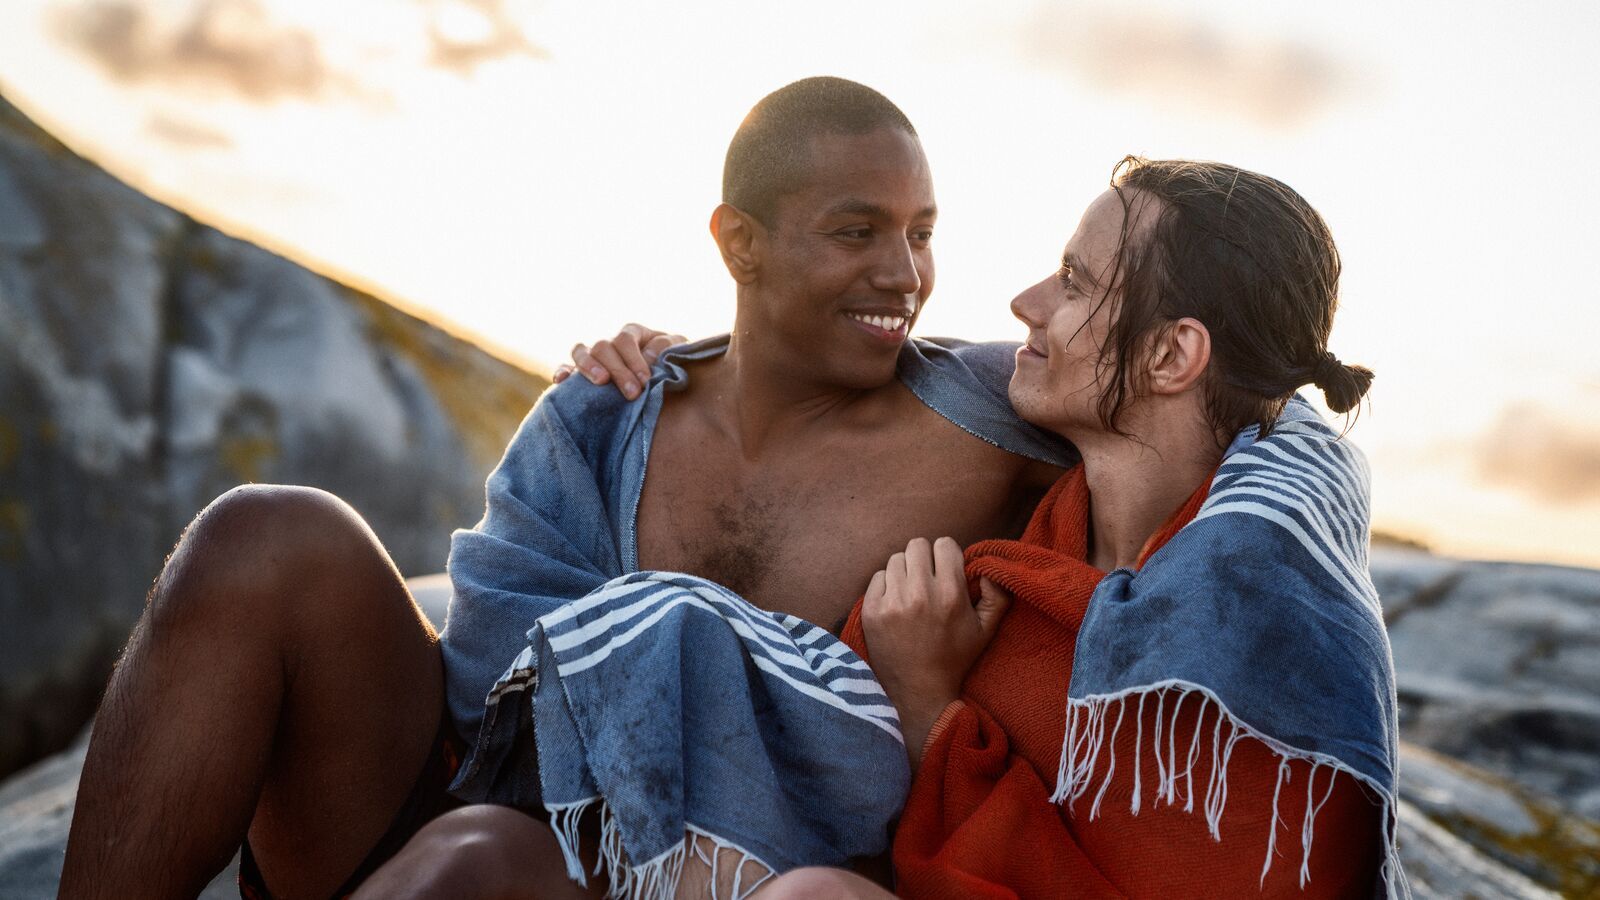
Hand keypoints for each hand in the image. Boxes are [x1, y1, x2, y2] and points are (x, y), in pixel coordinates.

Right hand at [551, 323, 687, 399]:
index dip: (634, 359)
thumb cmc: (672, 364)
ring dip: (589, 366)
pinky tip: (561, 381)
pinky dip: (562, 371)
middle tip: (632, 393)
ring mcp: (594, 357)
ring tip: (601, 382)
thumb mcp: (677, 349)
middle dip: (618, 371)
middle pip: (603, 347)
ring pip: (580, 351)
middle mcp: (610, 342)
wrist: (669, 385)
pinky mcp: (581, 374)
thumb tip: (646, 357)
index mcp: (632, 333)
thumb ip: (666, 346)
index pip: (626, 339)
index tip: (645, 380)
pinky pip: (566, 367)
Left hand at [861, 537, 1011, 768]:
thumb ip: (998, 596)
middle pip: (917, 545)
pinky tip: (895, 604)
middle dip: (924, 558)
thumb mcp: (986, 630)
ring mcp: (892, 602)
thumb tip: (990, 570)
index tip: (946, 570)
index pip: (944, 544)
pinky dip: (886, 586)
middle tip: (926, 578)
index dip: (947, 555)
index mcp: (950, 595)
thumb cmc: (954, 658)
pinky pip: (877, 577)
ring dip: (904, 571)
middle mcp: (920, 594)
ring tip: (911, 592)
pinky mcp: (871, 610)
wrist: (918, 691)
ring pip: (896, 559)